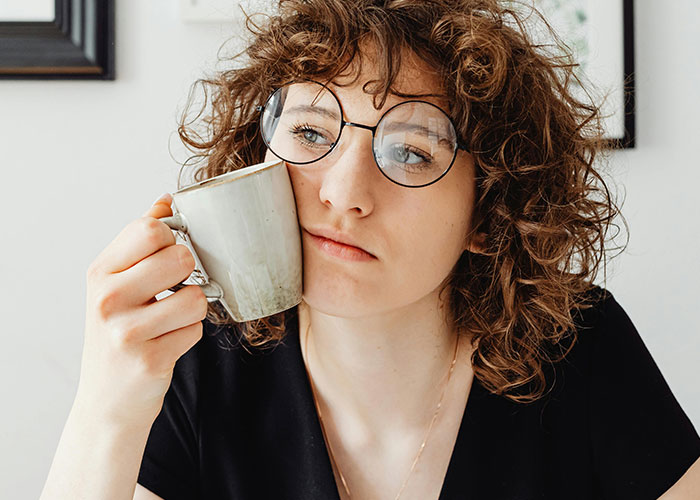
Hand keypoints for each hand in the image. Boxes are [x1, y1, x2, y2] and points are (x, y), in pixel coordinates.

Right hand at [75, 193, 207, 427]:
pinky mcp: (150, 360)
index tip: (166, 256)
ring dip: (193, 309)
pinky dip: (189, 335)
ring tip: (170, 320)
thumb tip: (165, 199)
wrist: (106, 400)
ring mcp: (127, 331)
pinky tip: (168, 342)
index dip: (172, 239)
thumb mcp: (116, 283)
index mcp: (100, 272)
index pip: (150, 229)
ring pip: (196, 296)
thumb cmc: (117, 332)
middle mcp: (107, 298)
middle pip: (180, 257)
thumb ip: (139, 240)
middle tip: (171, 291)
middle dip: (188, 274)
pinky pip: (196, 330)